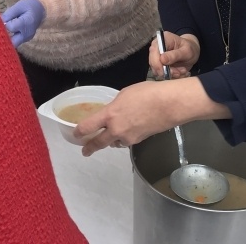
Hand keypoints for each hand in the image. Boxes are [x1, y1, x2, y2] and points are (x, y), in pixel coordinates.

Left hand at [1, 0, 45, 46]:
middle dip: (4, 37)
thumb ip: (9, 13)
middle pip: (12, 42)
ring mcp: (27, 38)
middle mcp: (28, 33)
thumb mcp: (19, 6)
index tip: (4, 18)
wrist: (40, 10)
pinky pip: (16, 42)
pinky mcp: (26, 39)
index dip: (5, 23)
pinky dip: (11, 38)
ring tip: (4, 29)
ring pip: (14, 43)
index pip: (10, 27)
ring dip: (7, 38)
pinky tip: (9, 31)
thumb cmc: (29, 6)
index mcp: (26, 23)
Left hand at [76, 78, 231, 155]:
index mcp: (110, 115)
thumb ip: (114, 106)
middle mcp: (116, 129)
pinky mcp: (140, 140)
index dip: (79, 131)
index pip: (88, 127)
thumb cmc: (147, 93)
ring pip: (115, 142)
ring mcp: (128, 137)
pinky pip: (127, 141)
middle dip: (90, 147)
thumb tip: (112, 114)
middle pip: (98, 143)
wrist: (169, 104)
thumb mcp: (124, 94)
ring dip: (111, 140)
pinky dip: (125, 137)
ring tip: (111, 134)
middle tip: (85, 151)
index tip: (75, 134)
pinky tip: (130, 129)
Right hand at [148, 31, 199, 78]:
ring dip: (170, 74)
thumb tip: (162, 59)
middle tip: (177, 73)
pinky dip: (171, 76)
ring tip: (181, 71)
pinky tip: (179, 72)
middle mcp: (157, 47)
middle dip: (165, 70)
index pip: (153, 50)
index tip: (163, 71)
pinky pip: (162, 74)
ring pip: (157, 70)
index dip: (156, 62)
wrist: (192, 53)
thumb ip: (175, 55)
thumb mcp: (186, 51)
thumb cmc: (190, 48)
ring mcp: (157, 56)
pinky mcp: (160, 64)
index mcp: (163, 39)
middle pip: (153, 61)